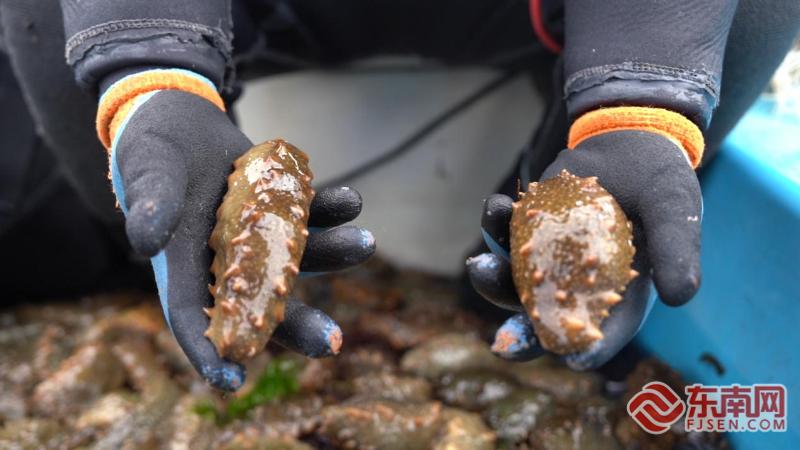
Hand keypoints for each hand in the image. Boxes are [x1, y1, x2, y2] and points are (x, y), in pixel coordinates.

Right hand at [110, 88, 374, 390]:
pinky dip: (331, 211)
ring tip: (367, 242)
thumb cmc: (152, 152)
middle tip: (333, 343)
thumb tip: (144, 242)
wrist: (181, 122)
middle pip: (262, 306)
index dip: (209, 351)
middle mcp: (226, 264)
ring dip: (333, 255)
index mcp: (184, 269)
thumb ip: (150, 205)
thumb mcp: (147, 173)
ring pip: (297, 261)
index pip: (192, 318)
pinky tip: (352, 200)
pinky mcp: (279, 211)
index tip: (232, 380)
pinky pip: (309, 217)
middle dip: (299, 326)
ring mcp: (258, 239)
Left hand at [468, 130, 700, 368]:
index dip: (592, 349)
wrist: (630, 141)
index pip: (606, 329)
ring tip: (481, 267)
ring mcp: (549, 258)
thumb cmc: (660, 182)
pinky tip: (495, 208)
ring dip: (495, 279)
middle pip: (548, 317)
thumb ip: (677, 249)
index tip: (574, 361)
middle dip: (523, 332)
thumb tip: (681, 297)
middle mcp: (579, 284)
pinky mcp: (530, 230)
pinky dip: (498, 226)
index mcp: (620, 292)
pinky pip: (507, 234)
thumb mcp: (675, 210)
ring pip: (516, 281)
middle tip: (505, 342)